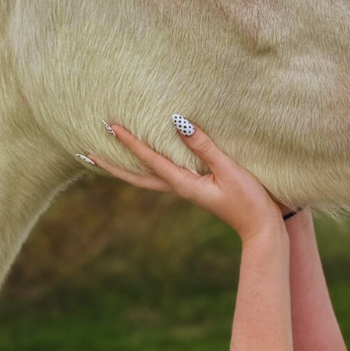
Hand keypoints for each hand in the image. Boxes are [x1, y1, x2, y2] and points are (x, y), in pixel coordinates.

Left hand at [86, 122, 284, 242]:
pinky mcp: (196, 188)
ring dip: (125, 167)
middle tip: (86, 152)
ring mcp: (186, 190)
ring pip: (147, 178)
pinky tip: (147, 159)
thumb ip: (204, 147)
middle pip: (136, 177)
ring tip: (106, 156)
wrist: (263, 227)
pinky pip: (163, 175)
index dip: (130, 142)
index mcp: (183, 184)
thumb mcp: (229, 171)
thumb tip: (177, 123)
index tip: (111, 126)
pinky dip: (147, 166)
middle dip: (111, 164)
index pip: (150, 160)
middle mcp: (179, 188)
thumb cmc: (250, 200)